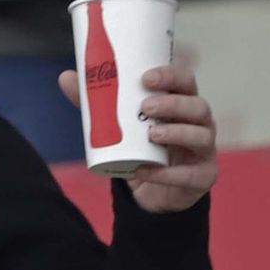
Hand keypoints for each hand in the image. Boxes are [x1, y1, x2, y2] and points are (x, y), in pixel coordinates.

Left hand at [57, 61, 216, 212]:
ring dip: (177, 133)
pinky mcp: (202, 176)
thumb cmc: (142, 149)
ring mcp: (204, 151)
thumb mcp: (120, 126)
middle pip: (198, 106)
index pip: (186, 81)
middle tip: (146, 106)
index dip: (171, 75)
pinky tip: (145, 171)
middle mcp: (199, 124)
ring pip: (201, 136)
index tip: (145, 77)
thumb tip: (65, 77)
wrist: (153, 193)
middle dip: (173, 104)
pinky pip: (189, 174)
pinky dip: (166, 173)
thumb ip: (97, 103)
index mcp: (182, 104)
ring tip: (151, 134)